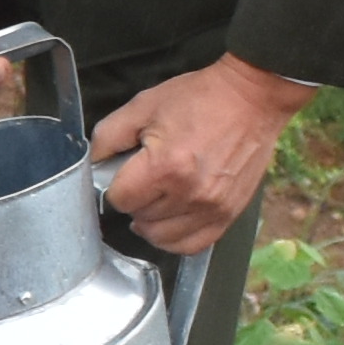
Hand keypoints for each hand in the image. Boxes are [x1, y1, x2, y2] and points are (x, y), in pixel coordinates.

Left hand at [91, 56, 307, 252]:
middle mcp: (189, 193)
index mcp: (165, 167)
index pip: (119, 199)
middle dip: (135, 200)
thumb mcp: (143, 106)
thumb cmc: (199, 99)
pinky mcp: (229, 214)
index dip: (116, 186)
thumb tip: (92, 164)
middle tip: (145, 179)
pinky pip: (192, 245)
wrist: (251, 99)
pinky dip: (175, 238)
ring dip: (152, 221)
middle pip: (140, 218)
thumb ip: (108, 137)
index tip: (125, 173)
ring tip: (156, 199)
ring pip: (162, 237)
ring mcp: (212, 208)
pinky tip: (170, 221)